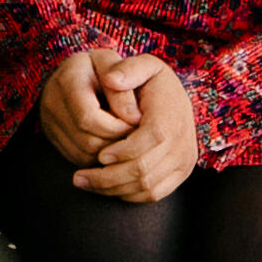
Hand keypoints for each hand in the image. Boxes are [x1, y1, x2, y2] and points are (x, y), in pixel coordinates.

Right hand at [36, 45, 146, 164]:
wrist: (87, 73)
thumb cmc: (110, 69)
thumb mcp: (122, 66)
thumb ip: (127, 86)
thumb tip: (133, 117)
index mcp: (68, 78)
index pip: (88, 117)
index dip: (117, 126)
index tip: (138, 123)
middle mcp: (51, 100)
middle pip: (86, 140)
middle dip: (116, 142)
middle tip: (136, 135)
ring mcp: (48, 121)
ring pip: (83, 153)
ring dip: (110, 152)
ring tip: (127, 138)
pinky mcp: (52, 137)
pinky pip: (79, 159)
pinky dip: (100, 157)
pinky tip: (114, 143)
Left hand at [71, 55, 198, 204]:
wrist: (177, 101)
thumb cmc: (153, 82)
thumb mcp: (144, 66)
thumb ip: (128, 69)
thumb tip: (110, 78)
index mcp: (173, 117)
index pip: (151, 139)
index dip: (124, 150)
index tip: (99, 155)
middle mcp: (183, 143)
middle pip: (145, 170)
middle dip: (108, 177)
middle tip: (78, 177)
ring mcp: (183, 162)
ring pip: (146, 187)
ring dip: (112, 189)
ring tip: (85, 183)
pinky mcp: (180, 174)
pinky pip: (152, 194)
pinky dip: (127, 194)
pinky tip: (105, 187)